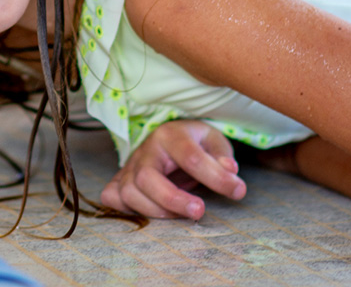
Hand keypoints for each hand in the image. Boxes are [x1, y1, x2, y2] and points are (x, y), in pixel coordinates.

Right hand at [100, 119, 246, 219]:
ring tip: (181, 216)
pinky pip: (112, 197)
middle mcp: (146, 150)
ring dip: (155, 210)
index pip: (189, 156)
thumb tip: (230, 171)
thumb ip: (222, 155)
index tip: (238, 191)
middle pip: (147, 177)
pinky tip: (148, 214)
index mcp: (171, 135)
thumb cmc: (194, 143)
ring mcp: (130, 166)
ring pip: (129, 192)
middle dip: (174, 199)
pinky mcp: (120, 180)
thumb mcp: (213, 140)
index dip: (215, 177)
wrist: (168, 139)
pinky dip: (125, 209)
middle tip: (200, 211)